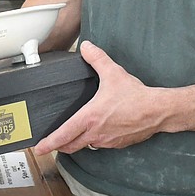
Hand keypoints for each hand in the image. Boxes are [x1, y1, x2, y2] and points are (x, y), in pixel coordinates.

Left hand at [33, 41, 165, 153]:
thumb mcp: (113, 73)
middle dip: (59, 146)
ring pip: (86, 145)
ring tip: (74, 135)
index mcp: (90, 118)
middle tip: (52, 143)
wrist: (156, 111)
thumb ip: (97, 59)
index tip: (38, 148)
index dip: (48, 143)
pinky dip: (95, 140)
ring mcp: (107, 141)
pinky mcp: (118, 144)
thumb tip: (86, 47)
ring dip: (78, 142)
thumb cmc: (135, 96)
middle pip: (71, 146)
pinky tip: (99, 131)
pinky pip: (101, 145)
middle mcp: (96, 133)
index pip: (63, 135)